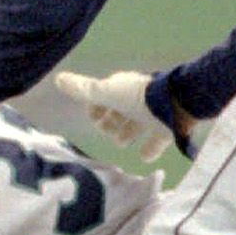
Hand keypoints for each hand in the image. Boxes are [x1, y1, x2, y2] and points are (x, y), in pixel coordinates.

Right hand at [53, 70, 190, 161]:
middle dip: (110, 123)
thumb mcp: (106, 93)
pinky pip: (156, 141)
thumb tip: (58, 78)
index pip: (101, 99)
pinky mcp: (168, 128)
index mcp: (120, 89)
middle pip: (117, 114)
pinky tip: (144, 156)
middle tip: (110, 130)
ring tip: (123, 142)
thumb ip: (83, 90)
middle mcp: (136, 100)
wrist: (177, 104)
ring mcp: (152, 114)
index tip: (95, 118)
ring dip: (127, 135)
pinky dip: (149, 149)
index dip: (94, 110)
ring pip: (135, 127)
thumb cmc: (138, 97)